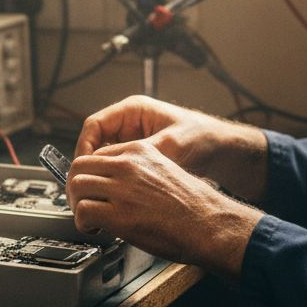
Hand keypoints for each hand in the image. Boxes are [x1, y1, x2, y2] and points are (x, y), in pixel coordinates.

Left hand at [67, 140, 263, 278]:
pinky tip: (94, 228)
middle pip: (80, 167)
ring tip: (88, 218)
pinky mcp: (119, 214)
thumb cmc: (193, 205)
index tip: (91, 187)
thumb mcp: (166, 171)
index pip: (97, 155)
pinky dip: (82, 222)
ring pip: (77, 186)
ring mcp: (122, 189)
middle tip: (82, 203)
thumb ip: (140, 172)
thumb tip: (120, 186)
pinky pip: (83, 211)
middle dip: (76, 187)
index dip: (90, 174)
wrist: (208, 223)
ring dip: (77, 204)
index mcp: (140, 151)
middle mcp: (128, 165)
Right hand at [75, 95, 268, 200]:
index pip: (94, 126)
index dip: (84, 148)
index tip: (82, 169)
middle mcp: (130, 124)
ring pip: (104, 159)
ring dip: (99, 176)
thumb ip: (144, 153)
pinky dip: (113, 181)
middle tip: (82, 187)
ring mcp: (134, 141)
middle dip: (88, 166)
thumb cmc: (203, 138)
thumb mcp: (172, 145)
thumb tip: (118, 167)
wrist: (224, 152)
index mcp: (133, 111)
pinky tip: (113, 196)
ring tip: (96, 195)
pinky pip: (117, 168)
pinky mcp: (140, 158)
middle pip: (95, 144)